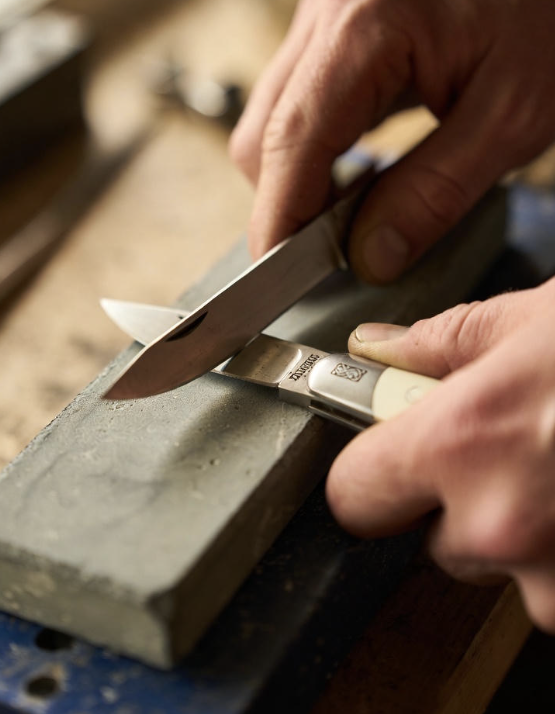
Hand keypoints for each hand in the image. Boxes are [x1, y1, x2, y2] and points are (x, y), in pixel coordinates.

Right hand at [230, 0, 554, 281]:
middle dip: (288, 203)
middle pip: (264, 137)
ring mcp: (323, 18)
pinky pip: (296, 109)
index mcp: (365, 25)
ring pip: (272, 127)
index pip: (292, 140)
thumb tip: (369, 256)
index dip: (279, 216)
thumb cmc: (549, 14)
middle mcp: (328, 13)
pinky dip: (315, 155)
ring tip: (354, 216)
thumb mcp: (508, 120)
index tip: (281, 273)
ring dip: (301, 181)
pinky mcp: (330, 32)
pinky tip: (356, 177)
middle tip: (336, 253)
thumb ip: (434, 193)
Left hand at [326, 277, 554, 630]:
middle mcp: (503, 527)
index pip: (353, 492)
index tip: (381, 460)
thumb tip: (382, 348)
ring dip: (523, 528)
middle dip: (459, 499)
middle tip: (510, 450)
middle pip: (431, 537)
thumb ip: (440, 343)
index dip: (367, 472)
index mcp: (466, 443)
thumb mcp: (535, 320)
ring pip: (502, 567)